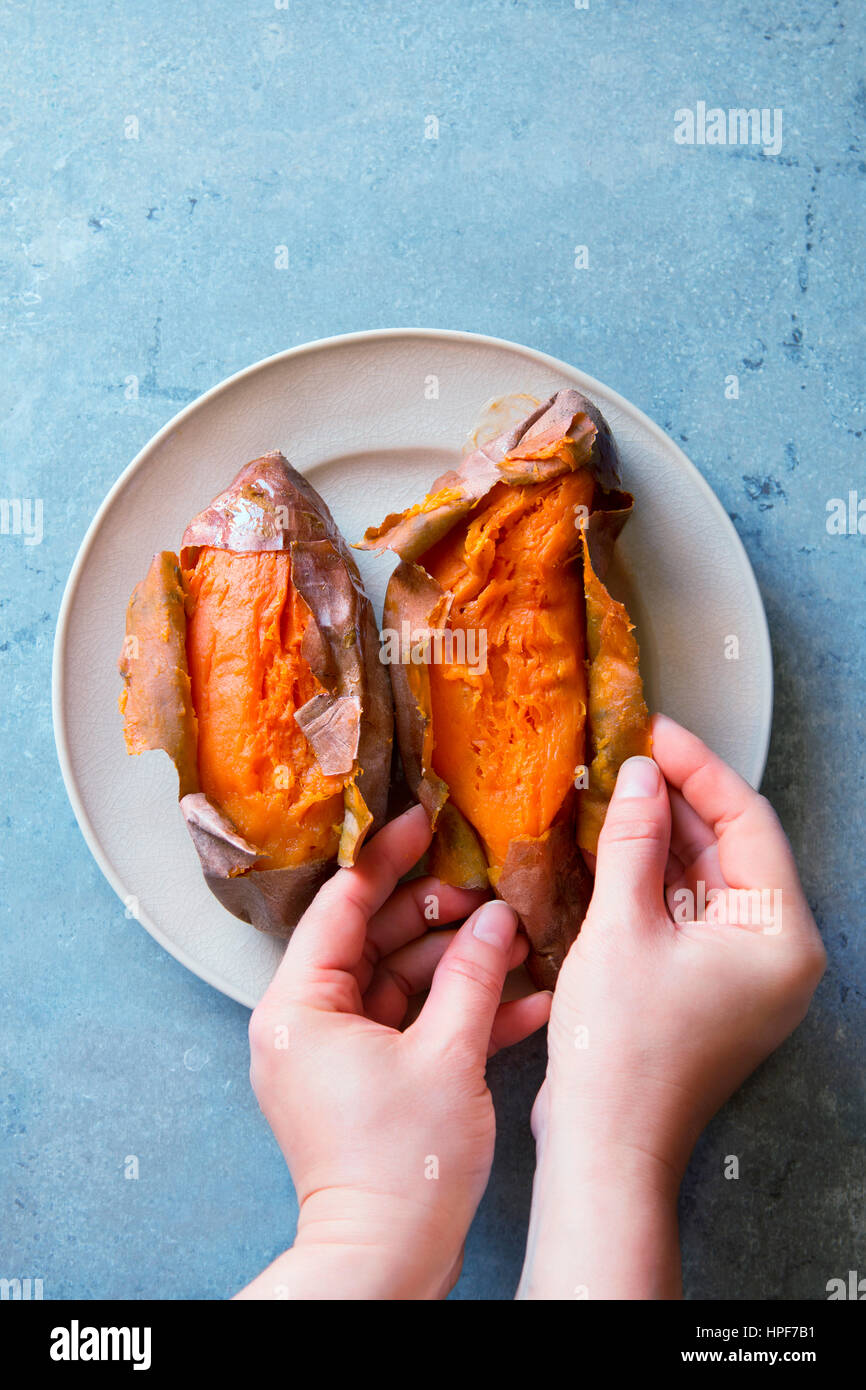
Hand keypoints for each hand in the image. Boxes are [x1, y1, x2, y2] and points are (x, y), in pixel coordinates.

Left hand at [237, 804, 550, 1300]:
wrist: (387, 1262)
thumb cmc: (403, 1164)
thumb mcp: (448, 1055)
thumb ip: (473, 975)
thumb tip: (495, 918)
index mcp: (301, 1006)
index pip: (341, 906)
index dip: (386, 859)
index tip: (422, 821)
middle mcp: (307, 1024)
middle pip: (374, 941)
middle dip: (436, 916)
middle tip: (486, 890)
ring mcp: (337, 1054)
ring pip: (400, 981)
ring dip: (458, 964)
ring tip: (515, 940)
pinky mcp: (367, 1082)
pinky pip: (411, 1026)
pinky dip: (457, 1014)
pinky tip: (520, 999)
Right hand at [520, 714, 825, 1298]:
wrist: (603, 1149)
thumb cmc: (619, 1048)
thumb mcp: (622, 928)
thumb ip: (633, 842)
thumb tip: (638, 773)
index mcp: (780, 937)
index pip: (749, 824)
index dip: (699, 769)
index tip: (654, 730)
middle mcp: (777, 954)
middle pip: (732, 850)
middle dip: (678, 801)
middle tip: (627, 755)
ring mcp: (744, 976)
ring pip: (707, 881)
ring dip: (662, 838)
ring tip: (614, 791)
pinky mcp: (710, 990)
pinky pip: (689, 915)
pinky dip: (654, 880)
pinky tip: (613, 846)